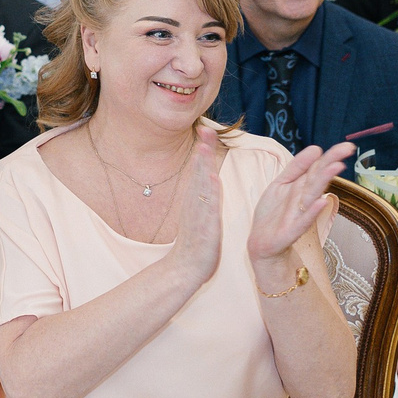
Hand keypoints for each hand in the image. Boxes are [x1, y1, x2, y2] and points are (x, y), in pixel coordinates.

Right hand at [164, 121, 226, 284]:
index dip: (203, 151)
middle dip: (203, 150)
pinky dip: (210, 192)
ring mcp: (198, 214)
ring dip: (203, 166)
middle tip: (205, 128)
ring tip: (205, 146)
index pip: (200, 170)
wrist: (184, 269)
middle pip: (198, 172)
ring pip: (201, 185)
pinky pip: (208, 207)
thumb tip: (208, 181)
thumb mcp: (200, 216)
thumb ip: (203, 199)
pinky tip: (213, 179)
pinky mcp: (204, 227)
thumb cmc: (195, 244)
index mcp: (195, 200)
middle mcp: (194, 203)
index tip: (206, 130)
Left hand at [248, 140, 351, 282]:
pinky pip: (303, 220)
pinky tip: (321, 201)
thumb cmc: (274, 213)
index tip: (348, 146)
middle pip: (317, 177)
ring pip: (312, 194)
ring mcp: (299, 214)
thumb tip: (316, 149)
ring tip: (336, 166)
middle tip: (348, 149)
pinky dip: (312, 211)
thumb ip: (297, 167)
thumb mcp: (281, 184)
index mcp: (301, 187)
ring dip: (323, 180)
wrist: (262, 243)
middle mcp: (303, 199)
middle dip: (330, 162)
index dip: (330, 156)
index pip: (317, 168)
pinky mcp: (291, 231)